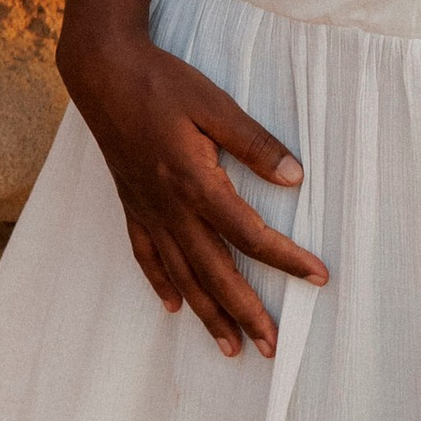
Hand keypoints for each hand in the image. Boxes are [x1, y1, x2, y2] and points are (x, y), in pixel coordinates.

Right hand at [61, 28, 326, 358]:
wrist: (101, 72)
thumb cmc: (162, 82)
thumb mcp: (215, 104)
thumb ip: (255, 143)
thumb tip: (295, 178)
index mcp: (196, 182)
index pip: (250, 235)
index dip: (288, 259)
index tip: (319, 277)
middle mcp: (171, 207)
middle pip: (215, 272)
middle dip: (246, 313)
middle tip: (273, 347)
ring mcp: (148, 210)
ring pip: (181, 274)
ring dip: (207, 314)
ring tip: (230, 348)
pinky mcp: (131, 204)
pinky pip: (146, 254)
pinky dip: (160, 283)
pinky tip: (173, 306)